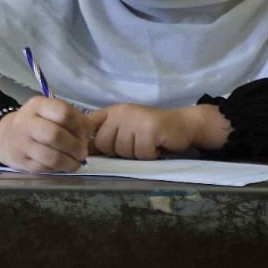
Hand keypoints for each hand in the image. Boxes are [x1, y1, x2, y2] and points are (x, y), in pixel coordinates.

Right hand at [0, 96, 89, 171]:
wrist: (4, 137)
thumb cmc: (36, 124)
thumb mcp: (50, 112)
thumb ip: (73, 118)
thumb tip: (91, 132)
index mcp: (37, 105)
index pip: (63, 112)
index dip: (79, 125)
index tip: (85, 134)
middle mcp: (26, 122)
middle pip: (55, 135)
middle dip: (75, 146)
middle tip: (82, 152)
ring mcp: (21, 143)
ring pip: (51, 156)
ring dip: (69, 162)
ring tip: (76, 163)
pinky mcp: (20, 162)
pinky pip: (44, 168)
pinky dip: (58, 169)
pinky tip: (63, 166)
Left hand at [87, 104, 229, 159]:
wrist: (184, 124)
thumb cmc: (152, 132)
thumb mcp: (125, 131)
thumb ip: (106, 138)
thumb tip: (83, 152)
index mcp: (112, 112)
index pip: (88, 125)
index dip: (89, 140)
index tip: (96, 149)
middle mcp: (121, 112)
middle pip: (103, 144)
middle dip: (118, 152)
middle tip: (135, 146)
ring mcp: (135, 119)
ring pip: (123, 151)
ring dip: (136, 154)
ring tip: (148, 144)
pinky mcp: (149, 129)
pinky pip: (141, 153)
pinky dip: (150, 155)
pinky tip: (157, 146)